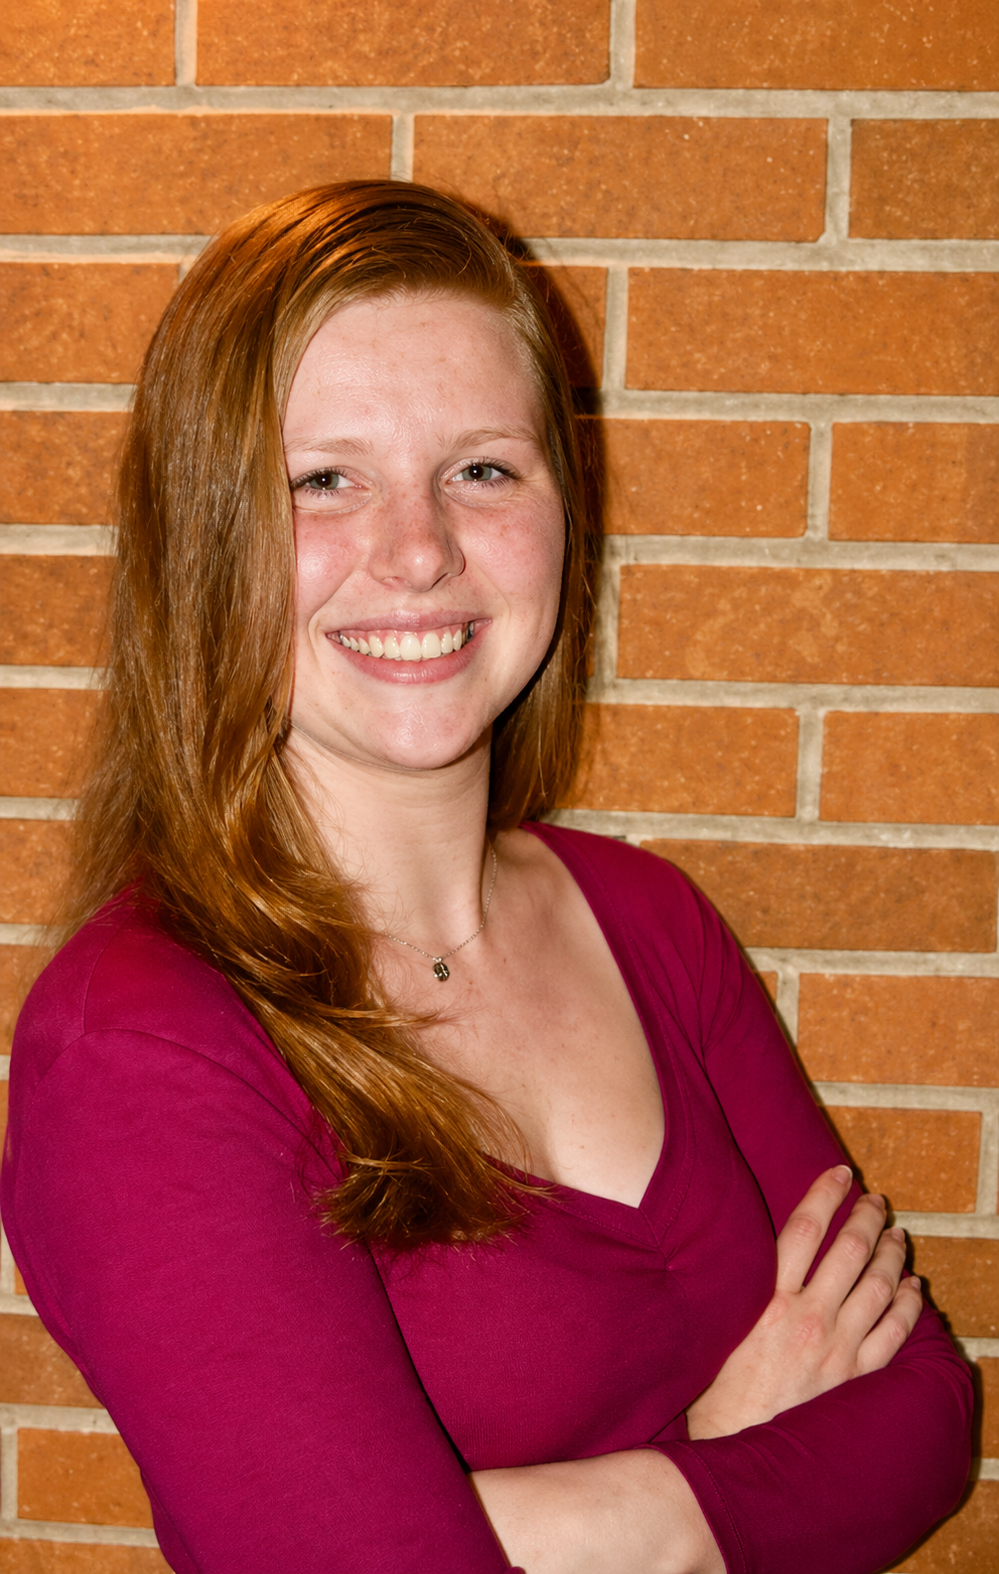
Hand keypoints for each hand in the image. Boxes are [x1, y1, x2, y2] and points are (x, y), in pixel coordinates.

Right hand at [686, 1165, 922, 1439]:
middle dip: (868, 1217)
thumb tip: (739, 1246)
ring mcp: (837, 1348)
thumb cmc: (716, 1388)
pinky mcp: (855, 1378)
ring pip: (879, 1286)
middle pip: (850, 1250)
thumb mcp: (717, 1324)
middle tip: (877, 1201)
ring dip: (893, 1254)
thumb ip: (738, 1287)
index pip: (804, 1228)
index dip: (826, 1193)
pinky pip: (895, 1333)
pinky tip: (913, 1287)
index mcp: (768, 1298)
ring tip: (898, 1234)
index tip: (841, 1173)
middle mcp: (808, 1316)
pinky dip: (909, 1305)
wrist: (736, 1448)